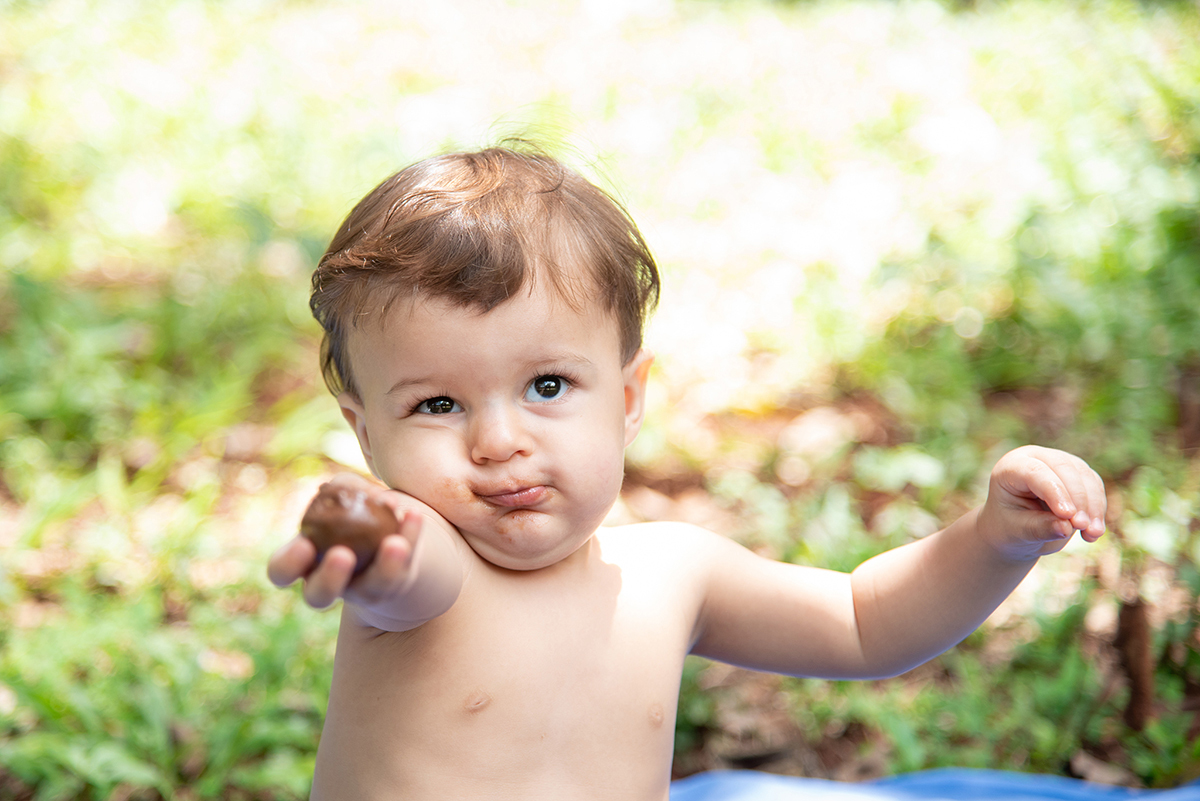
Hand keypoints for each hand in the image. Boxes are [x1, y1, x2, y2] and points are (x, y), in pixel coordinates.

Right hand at [267, 482, 425, 609]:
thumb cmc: (349, 508)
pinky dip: (410, 538)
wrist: (383, 530)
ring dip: (384, 568)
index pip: (281, 572)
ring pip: (370, 591)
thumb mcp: (342, 493)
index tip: (305, 545)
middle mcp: (328, 583)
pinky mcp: (394, 585)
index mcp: (303, 561)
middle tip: (343, 555)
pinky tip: (414, 517)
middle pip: (318, 596)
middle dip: (329, 579)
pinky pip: (404, 568)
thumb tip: (351, 490)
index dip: (289, 564)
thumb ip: (342, 488)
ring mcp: (362, 590)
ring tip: (396, 543)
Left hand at [977, 445, 1105, 560]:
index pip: (1036, 472)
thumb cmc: (1009, 527)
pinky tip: (1093, 531)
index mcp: (1011, 467)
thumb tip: (1066, 528)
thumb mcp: (1017, 530)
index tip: (1067, 516)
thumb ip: (1039, 528)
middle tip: (1083, 527)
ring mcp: (1060, 462)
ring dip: (1093, 506)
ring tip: (1092, 534)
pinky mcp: (1078, 474)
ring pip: (1085, 476)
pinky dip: (1098, 508)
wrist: (1016, 529)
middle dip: (1078, 498)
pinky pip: (1095, 486)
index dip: (1054, 492)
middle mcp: (1036, 458)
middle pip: (1064, 468)